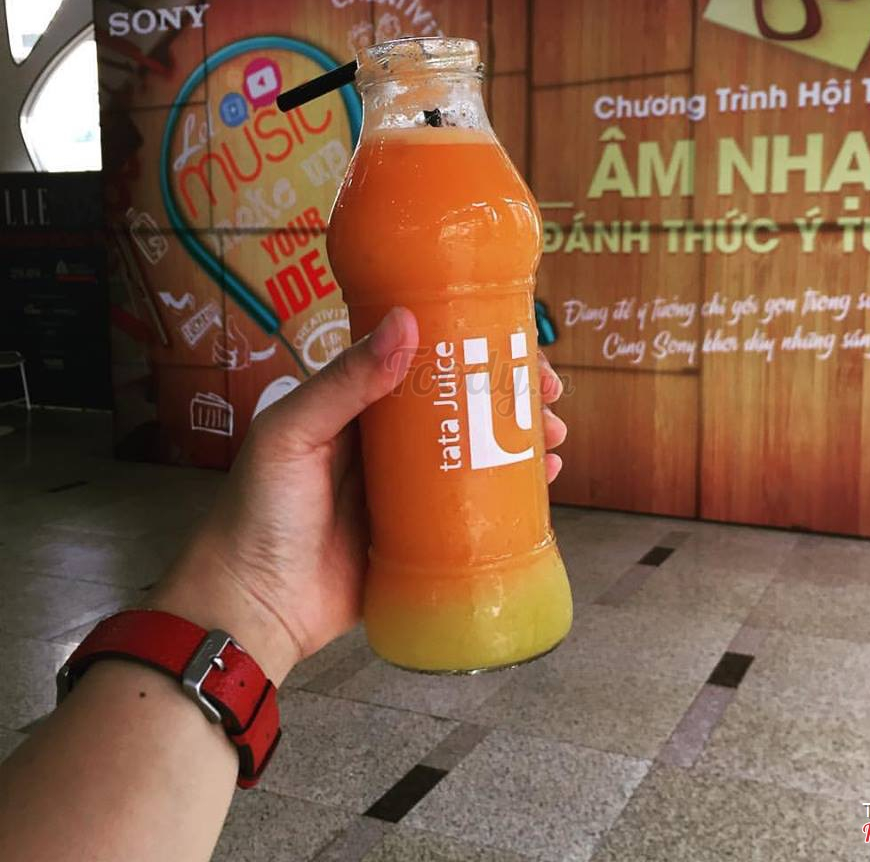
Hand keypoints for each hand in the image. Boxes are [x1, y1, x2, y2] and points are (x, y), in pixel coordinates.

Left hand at [149, 308, 567, 683]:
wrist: (254, 608)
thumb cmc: (260, 513)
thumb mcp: (293, 434)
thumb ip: (345, 382)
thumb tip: (406, 321)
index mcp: (355, 406)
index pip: (422, 361)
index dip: (471, 347)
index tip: (516, 345)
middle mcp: (386, 442)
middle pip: (459, 403)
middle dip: (509, 394)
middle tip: (548, 396)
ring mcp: (408, 490)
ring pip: (475, 451)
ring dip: (518, 439)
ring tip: (554, 438)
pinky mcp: (423, 535)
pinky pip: (473, 505)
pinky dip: (511, 492)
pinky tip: (543, 485)